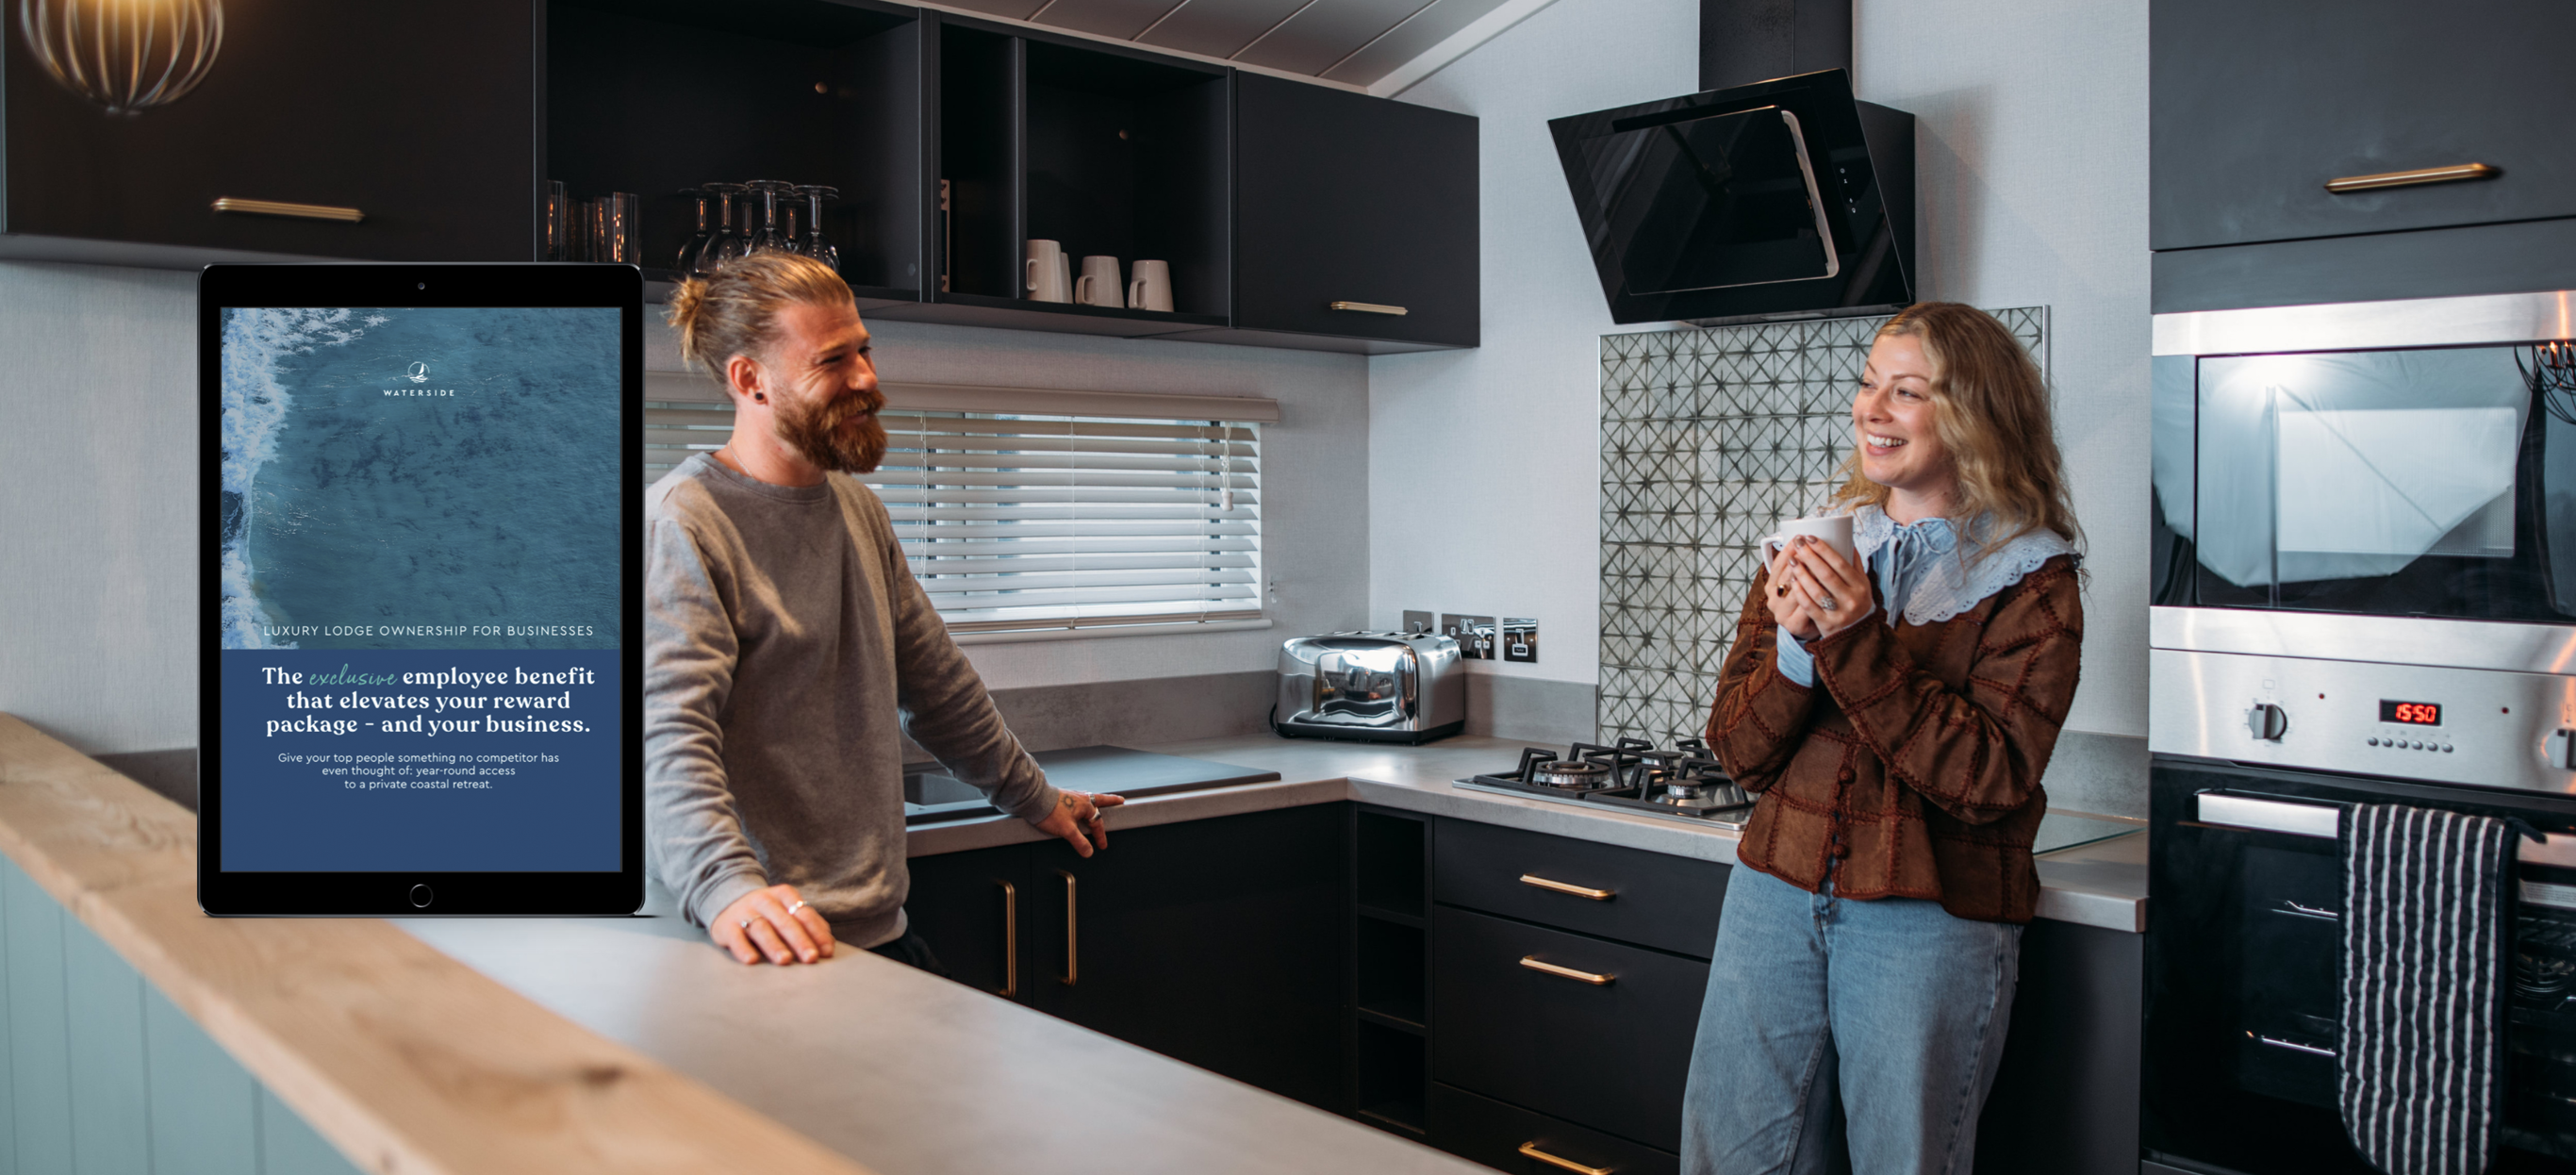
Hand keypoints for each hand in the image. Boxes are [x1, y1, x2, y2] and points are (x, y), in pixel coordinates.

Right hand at [712, 884, 835, 965]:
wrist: (726, 900)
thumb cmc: (767, 912)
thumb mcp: (787, 910)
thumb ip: (808, 924)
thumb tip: (828, 945)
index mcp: (784, 895)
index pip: (804, 914)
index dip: (817, 933)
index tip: (826, 952)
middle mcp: (764, 901)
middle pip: (785, 921)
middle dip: (800, 940)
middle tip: (811, 958)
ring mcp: (744, 912)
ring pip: (762, 928)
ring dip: (774, 945)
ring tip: (785, 960)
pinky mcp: (726, 926)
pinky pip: (736, 937)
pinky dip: (743, 949)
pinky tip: (752, 960)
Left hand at [1034, 790, 1124, 856]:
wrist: (1033, 800)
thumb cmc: (1050, 812)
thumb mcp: (1067, 830)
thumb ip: (1079, 842)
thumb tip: (1088, 851)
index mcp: (1085, 805)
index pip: (1097, 823)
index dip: (1100, 835)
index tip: (1101, 845)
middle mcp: (1080, 798)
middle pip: (1100, 800)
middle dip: (1111, 801)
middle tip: (1119, 801)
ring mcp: (1071, 796)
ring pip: (1088, 799)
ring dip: (1096, 801)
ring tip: (1100, 802)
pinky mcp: (1063, 796)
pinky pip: (1078, 799)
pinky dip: (1083, 802)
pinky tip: (1078, 805)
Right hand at [1764, 540, 1822, 641]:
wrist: (1806, 629)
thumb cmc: (1804, 600)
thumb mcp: (1794, 583)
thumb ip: (1798, 566)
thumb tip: (1808, 538)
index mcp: (1770, 586)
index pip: (1776, 565)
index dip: (1787, 550)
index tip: (1799, 537)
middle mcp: (1772, 600)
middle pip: (1786, 576)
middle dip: (1801, 560)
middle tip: (1812, 546)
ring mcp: (1782, 613)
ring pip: (1796, 591)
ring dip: (1809, 576)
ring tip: (1822, 562)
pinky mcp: (1794, 625)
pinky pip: (1805, 608)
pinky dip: (1815, 596)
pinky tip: (1825, 586)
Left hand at [1784, 535, 1872, 635]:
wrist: (1858, 634)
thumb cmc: (1857, 602)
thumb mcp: (1862, 583)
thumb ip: (1855, 564)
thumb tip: (1847, 539)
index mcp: (1860, 586)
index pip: (1840, 564)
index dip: (1824, 549)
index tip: (1810, 537)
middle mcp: (1851, 600)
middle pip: (1826, 575)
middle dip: (1810, 557)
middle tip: (1798, 543)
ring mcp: (1838, 613)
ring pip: (1816, 590)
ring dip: (1802, 573)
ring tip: (1792, 560)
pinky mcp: (1826, 623)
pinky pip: (1809, 606)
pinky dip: (1800, 592)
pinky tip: (1792, 580)